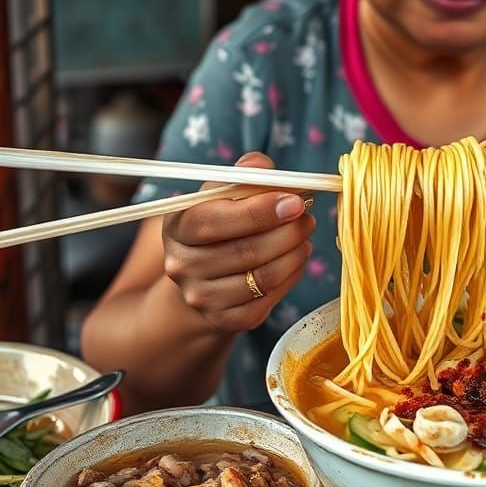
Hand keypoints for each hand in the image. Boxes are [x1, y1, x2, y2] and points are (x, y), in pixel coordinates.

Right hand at [161, 152, 316, 331]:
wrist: (203, 278)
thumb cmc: (221, 224)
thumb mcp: (224, 194)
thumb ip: (245, 175)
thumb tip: (263, 166)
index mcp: (178, 227)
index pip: (213, 220)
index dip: (259, 211)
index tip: (294, 201)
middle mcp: (182, 265)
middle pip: (244, 251)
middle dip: (286, 233)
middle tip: (307, 218)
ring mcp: (202, 297)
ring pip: (262, 277)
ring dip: (294, 254)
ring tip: (305, 237)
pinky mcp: (227, 319)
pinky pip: (269, 299)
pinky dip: (291, 276)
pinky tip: (296, 259)